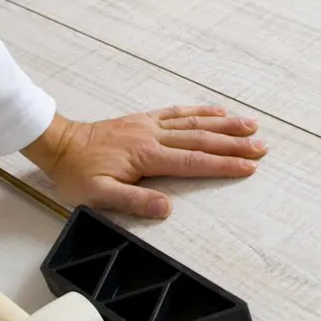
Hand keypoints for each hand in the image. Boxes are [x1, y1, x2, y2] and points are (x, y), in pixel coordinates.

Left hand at [20, 106, 267, 217]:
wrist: (58, 144)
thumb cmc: (76, 173)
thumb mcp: (99, 196)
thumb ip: (134, 202)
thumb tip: (167, 208)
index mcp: (147, 156)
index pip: (193, 162)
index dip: (223, 165)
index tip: (248, 167)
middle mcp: (153, 136)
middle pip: (201, 140)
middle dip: (234, 144)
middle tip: (262, 147)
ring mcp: (150, 125)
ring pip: (195, 123)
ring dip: (225, 125)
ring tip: (251, 126)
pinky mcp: (144, 120)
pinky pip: (178, 113)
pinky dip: (200, 111)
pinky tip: (217, 112)